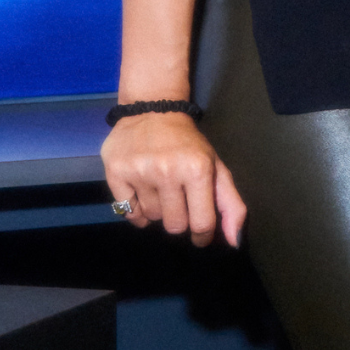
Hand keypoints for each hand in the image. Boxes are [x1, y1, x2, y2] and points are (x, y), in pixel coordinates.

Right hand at [102, 111, 246, 247]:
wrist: (152, 108)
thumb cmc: (188, 143)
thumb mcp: (216, 167)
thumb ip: (231, 204)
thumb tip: (234, 242)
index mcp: (197, 169)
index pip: (201, 224)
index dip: (203, 235)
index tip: (200, 232)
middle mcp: (167, 170)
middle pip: (175, 226)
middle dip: (179, 219)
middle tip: (178, 198)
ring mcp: (139, 170)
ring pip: (152, 218)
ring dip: (158, 210)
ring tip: (159, 188)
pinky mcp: (115, 171)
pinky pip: (128, 213)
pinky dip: (137, 211)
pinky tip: (143, 192)